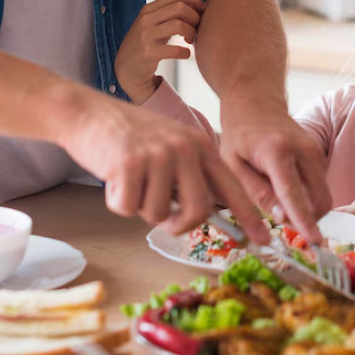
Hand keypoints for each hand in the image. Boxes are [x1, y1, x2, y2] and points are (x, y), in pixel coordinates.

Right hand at [56, 85, 267, 239]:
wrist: (91, 114)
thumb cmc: (131, 137)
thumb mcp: (172, 147)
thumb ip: (191, 176)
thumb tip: (205, 215)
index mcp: (201, 145)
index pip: (232, 187)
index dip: (249, 216)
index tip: (263, 239)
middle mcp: (185, 148)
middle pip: (198, 211)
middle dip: (178, 224)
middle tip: (161, 216)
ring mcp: (159, 155)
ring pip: (158, 215)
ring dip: (140, 207)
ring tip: (131, 179)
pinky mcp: (130, 164)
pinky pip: (127, 209)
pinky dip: (116, 202)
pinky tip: (114, 176)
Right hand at [114, 0, 204, 103]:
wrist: (126, 69)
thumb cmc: (146, 43)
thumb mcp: (153, 23)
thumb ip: (170, 13)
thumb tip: (201, 5)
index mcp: (149, 9)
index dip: (195, 1)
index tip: (202, 12)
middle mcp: (145, 20)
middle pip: (180, 7)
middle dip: (195, 17)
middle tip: (197, 28)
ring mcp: (145, 36)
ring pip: (179, 25)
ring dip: (191, 33)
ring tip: (190, 41)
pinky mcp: (148, 54)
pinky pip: (176, 50)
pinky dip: (186, 52)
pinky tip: (185, 54)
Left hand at [219, 95, 331, 243]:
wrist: (255, 101)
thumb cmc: (239, 134)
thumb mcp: (233, 165)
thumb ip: (256, 192)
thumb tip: (282, 219)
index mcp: (277, 152)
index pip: (294, 193)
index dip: (303, 220)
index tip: (313, 240)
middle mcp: (304, 149)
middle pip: (319, 198)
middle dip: (307, 219)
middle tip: (282, 223)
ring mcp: (315, 150)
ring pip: (323, 195)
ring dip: (307, 209)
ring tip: (278, 200)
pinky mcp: (318, 154)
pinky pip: (319, 186)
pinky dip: (307, 196)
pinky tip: (286, 187)